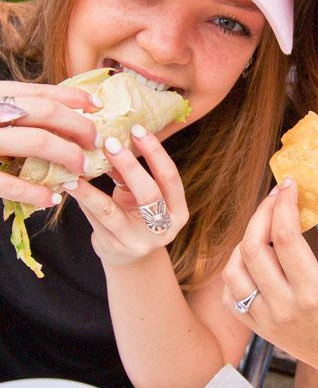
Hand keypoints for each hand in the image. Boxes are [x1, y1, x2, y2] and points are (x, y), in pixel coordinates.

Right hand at [0, 80, 100, 206]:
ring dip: (65, 155)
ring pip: (34, 141)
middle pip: (43, 112)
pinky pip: (9, 182)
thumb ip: (13, 109)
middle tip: (95, 142)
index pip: (37, 92)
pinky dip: (35, 191)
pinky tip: (52, 198)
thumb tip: (62, 111)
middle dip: (77, 126)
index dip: (71, 98)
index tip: (97, 107)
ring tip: (80, 169)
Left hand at [63, 125, 188, 267]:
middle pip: (148, 194)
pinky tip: (69, 183)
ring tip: (77, 167)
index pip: (170, 178)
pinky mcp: (111, 247)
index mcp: (177, 212)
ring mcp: (136, 242)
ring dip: (91, 188)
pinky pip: (92, 218)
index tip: (138, 129)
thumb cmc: (138, 216)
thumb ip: (131, 175)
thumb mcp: (141, 196)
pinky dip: (81, 198)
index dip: (155, 152)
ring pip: (110, 211)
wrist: (129, 257)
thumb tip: (114, 139)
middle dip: (129, 165)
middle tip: (110, 142)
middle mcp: (162, 229)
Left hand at [222, 176, 317, 378]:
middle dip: (262, 213)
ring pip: (235, 270)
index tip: (290, 184)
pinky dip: (236, 270)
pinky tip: (254, 255)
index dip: (284, 203)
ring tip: (266, 225)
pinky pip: (231, 294)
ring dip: (245, 240)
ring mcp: (267, 322)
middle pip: (254, 249)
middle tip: (276, 196)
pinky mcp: (258, 329)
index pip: (286, 236)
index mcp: (314, 292)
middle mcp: (284, 309)